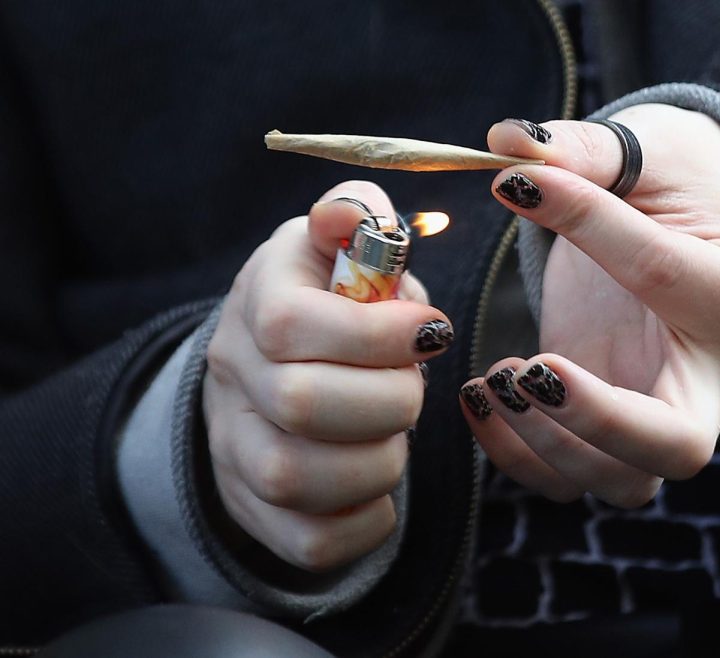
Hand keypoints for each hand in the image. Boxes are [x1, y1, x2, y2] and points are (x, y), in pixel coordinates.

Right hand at [203, 181, 452, 570]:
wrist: (277, 364)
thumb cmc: (333, 300)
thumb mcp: (344, 244)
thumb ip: (358, 218)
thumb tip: (354, 214)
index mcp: (256, 300)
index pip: (291, 324)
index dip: (374, 334)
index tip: (430, 332)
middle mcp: (231, 376)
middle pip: (300, 404)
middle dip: (388, 400)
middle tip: (414, 387)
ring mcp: (233, 448)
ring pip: (296, 479)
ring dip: (379, 462)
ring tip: (396, 435)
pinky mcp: (255, 507)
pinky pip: (307, 540)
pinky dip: (364, 521)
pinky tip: (379, 484)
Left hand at [460, 106, 719, 506]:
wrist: (695, 236)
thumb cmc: (680, 191)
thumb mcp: (650, 154)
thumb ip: (587, 151)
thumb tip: (508, 142)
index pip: (662, 274)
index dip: (584, 226)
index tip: (512, 184)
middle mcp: (712, 376)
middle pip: (676, 446)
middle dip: (593, 421)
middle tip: (530, 370)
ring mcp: (661, 411)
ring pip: (620, 481)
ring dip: (542, 446)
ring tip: (492, 379)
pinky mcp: (611, 428)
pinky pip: (573, 477)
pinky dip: (517, 455)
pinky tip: (481, 395)